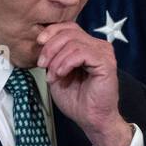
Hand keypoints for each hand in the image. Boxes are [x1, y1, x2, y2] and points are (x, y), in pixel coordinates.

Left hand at [36, 22, 131, 145]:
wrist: (90, 118)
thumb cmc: (76, 99)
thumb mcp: (57, 73)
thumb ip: (53, 56)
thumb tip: (42, 41)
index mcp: (87, 45)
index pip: (69, 27)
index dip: (52, 31)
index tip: (38, 43)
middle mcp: (97, 45)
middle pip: (69, 32)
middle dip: (50, 48)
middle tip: (42, 65)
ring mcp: (103, 52)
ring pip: (73, 42)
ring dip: (57, 59)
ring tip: (53, 76)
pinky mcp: (106, 62)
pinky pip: (81, 53)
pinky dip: (66, 63)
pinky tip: (61, 74)